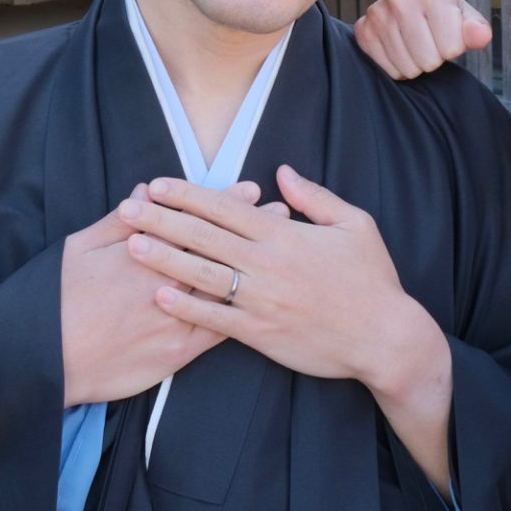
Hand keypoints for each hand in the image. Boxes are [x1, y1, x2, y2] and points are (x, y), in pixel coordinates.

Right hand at [59, 180, 281, 406]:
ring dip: (254, 268)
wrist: (46, 361)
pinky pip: (217, 329)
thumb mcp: (78, 250)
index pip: (191, 222)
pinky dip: (241, 312)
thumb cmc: (56, 301)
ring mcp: (175, 318)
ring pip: (224, 287)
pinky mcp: (177, 352)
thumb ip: (116, 222)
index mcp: (140, 252)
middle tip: (281, 212)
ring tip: (282, 251)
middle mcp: (164, 282)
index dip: (223, 205)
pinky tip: (262, 301)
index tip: (249, 190)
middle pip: (216, 250)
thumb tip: (144, 193)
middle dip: (250, 231)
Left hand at [116, 168, 435, 393]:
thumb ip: (315, 197)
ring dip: (164, 258)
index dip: (188, 194)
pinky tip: (160, 295)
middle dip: (162, 220)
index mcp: (285, 234)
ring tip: (132, 245)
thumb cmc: (372, 279)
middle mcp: (267, 264)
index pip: (226, 208)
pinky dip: (187, 306)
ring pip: (202, 274)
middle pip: (203, 236)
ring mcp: (261, 300)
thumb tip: (281, 173)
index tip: (157, 185)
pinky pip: (215, 317)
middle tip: (126, 208)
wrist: (385, 337)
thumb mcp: (354, 224)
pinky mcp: (260, 332)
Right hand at [354, 0, 491, 79]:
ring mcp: (378, 13)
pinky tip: (399, 50)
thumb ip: (476, 29)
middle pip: (428, 61)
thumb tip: (480, 36)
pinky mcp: (363, 30)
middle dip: (433, 59)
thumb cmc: (444, 18)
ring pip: (407, 68)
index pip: (451, 49)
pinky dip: (396, 68)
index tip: (447, 37)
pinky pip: (387, 69)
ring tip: (415, 47)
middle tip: (429, 44)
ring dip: (415, 65)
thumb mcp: (465, 20)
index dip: (453, 49)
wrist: (411, 10)